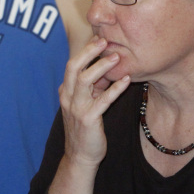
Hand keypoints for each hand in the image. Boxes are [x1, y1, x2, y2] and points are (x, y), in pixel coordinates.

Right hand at [59, 36, 130, 168]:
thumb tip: (104, 68)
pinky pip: (102, 100)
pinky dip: (115, 89)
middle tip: (103, 40)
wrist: (81, 156)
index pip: (72, 65)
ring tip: (116, 57)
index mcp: (66, 92)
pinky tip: (126, 81)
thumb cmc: (85, 128)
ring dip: (101, 67)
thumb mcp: (84, 104)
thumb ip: (92, 87)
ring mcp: (76, 109)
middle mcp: (68, 98)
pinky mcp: (88, 120)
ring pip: (84, 81)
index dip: (84, 50)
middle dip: (88, 52)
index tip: (98, 38)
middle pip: (73, 67)